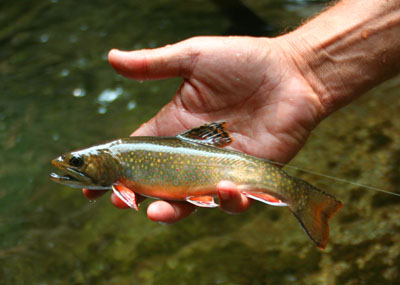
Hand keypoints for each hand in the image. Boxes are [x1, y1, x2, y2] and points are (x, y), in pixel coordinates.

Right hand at [83, 36, 322, 221]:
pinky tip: (221, 189)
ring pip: (190, 200)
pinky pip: (231, 199)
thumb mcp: (193, 58)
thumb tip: (111, 58)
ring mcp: (218, 168)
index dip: (114, 169)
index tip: (89, 184)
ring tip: (158, 212)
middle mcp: (192, 153)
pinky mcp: (247, 177)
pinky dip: (225, 201)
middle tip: (119, 202)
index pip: (137, 153)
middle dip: (135, 197)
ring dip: (172, 211)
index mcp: (174, 126)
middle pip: (157, 184)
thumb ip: (153, 65)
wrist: (293, 73)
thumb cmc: (244, 61)